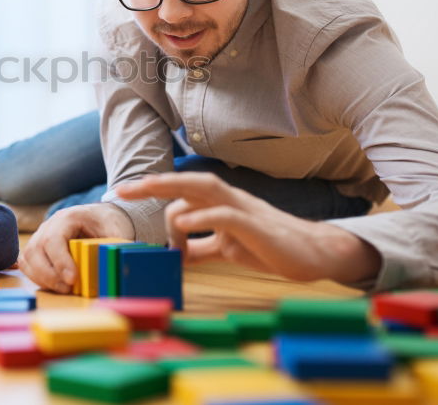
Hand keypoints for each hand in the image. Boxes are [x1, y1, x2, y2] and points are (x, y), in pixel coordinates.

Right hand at [19, 203, 134, 293]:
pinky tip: (54, 285)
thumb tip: (114, 270)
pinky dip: (36, 277)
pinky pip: (27, 263)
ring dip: (42, 278)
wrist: (99, 215)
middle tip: (68, 289)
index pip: (54, 239)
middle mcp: (49, 224)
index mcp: (68, 217)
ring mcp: (40, 235)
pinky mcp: (37, 247)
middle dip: (49, 274)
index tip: (72, 280)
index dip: (60, 261)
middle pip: (35, 249)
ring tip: (63, 289)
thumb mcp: (116, 232)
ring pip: (28, 257)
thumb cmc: (107, 223)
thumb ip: (113, 250)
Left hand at [115, 172, 380, 284]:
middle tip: (122, 190)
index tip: (125, 195)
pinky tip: (184, 224)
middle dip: (154, 184)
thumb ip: (203, 247)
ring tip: (144, 191)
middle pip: (187, 182)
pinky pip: (227, 217)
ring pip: (204, 189)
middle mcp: (229, 200)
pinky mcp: (258, 227)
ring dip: (172, 189)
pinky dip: (204, 218)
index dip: (154, 192)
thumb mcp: (228, 247)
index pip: (183, 191)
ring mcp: (244, 210)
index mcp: (221, 204)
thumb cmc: (270, 247)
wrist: (315, 254)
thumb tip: (176, 255)